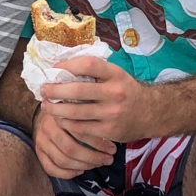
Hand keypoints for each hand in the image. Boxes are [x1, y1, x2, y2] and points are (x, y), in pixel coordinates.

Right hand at [33, 102, 116, 178]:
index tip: (112, 148)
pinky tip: (80, 170)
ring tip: (97, 164)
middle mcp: (46, 128)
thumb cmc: (69, 112)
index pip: (79, 132)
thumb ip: (89, 116)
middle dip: (92, 157)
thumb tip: (113, 131)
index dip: (98, 143)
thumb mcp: (78, 107)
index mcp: (59, 115)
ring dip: (83, 166)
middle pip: (70, 149)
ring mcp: (40, 142)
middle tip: (108, 159)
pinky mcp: (38, 153)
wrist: (45, 112)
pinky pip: (51, 169)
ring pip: (62, 161)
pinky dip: (67, 173)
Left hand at [38, 55, 152, 163]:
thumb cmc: (127, 91)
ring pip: (75, 112)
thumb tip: (61, 67)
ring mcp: (112, 113)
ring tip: (46, 106)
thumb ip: (95, 71)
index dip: (67, 65)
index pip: (88, 64)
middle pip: (77, 91)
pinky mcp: (109, 131)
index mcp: (116, 74)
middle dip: (54, 90)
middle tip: (43, 90)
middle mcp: (115, 93)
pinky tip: (59, 119)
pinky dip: (66, 123)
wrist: (152, 113)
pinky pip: (80, 128)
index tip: (54, 69)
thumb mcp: (116, 75)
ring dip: (55, 109)